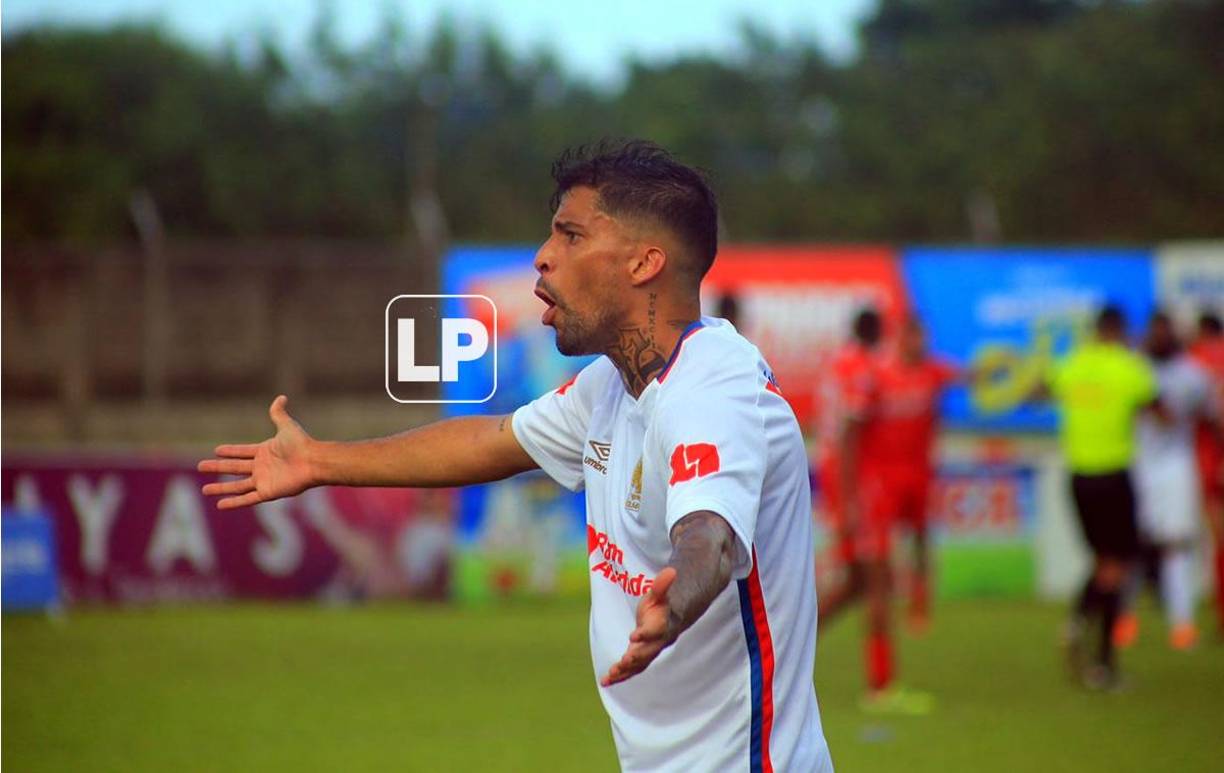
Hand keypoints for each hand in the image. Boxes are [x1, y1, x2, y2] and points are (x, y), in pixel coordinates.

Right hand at [198, 395, 315, 509]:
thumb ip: (279, 414)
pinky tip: (220, 505)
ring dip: (221, 489)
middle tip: (201, 466)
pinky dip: (234, 502)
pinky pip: (247, 499)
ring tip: (204, 490)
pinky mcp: (267, 493)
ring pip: (237, 486)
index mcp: (265, 452)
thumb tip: (281, 397)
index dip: (230, 451)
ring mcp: (263, 481)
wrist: (313, 461)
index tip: (216, 451)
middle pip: (234, 468)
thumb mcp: (287, 426)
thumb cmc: (302, 444)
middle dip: (217, 467)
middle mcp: (262, 467)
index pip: (242, 452)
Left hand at [601, 567, 677, 686]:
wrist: (669, 622)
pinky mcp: (640, 660)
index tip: (633, 636)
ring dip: (625, 671)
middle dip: (635, 658)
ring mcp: (649, 653)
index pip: (654, 633)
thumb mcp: (660, 594)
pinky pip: (630, 671)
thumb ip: (663, 585)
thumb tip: (672, 570)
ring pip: (638, 665)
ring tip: (610, 675)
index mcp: (663, 628)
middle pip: (647, 653)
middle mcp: (657, 644)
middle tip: (622, 662)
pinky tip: (604, 681)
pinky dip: (618, 677)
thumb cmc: (661, 606)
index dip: (645, 634)